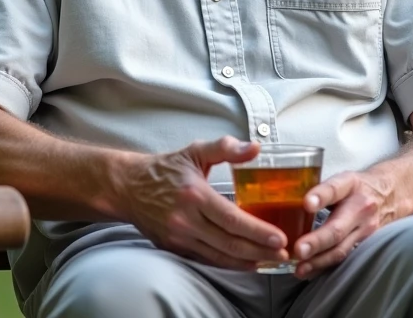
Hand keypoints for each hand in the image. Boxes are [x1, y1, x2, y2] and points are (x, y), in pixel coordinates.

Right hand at [118, 136, 288, 269]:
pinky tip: (246, 262)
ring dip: (248, 261)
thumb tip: (255, 148)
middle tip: (284, 254)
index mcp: (194, 195)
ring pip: (219, 256)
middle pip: (229, 243)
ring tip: (271, 261)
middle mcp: (186, 220)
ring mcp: (179, 238)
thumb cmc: (165, 168)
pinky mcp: (175, 248)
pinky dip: (229, 264)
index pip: (232, 219)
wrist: (127, 187)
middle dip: (260, 251)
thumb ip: (226, 148)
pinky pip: (206, 260)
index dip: (257, 231)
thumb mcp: (195, 150)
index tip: (280, 238)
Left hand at [293, 169, 406, 278]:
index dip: (320, 196)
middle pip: (337, 228)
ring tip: (299, 268)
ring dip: (319, 260)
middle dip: (316, 241)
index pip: (334, 189)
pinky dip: (325, 266)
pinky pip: (344, 258)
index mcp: (350, 184)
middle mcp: (361, 207)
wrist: (393, 195)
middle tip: (298, 250)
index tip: (306, 204)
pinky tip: (309, 271)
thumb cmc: (357, 186)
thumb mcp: (342, 178)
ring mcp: (366, 230)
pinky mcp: (367, 245)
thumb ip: (318, 188)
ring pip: (341, 249)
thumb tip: (283, 199)